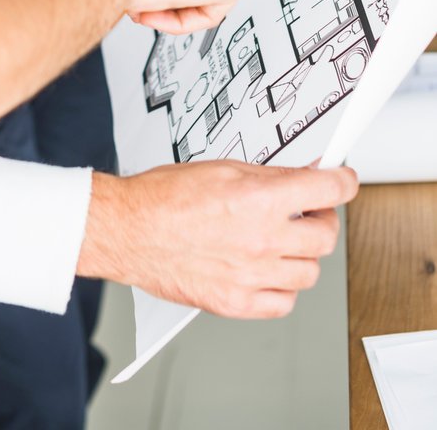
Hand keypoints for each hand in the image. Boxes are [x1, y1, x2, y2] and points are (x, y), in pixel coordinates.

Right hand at [78, 163, 357, 317]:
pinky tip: (267, 270)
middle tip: (308, 210)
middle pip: (325, 235)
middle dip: (321, 218)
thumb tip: (299, 176)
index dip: (343, 182)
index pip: (327, 190)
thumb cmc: (163, 197)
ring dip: (302, 254)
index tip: (344, 181)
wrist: (128, 230)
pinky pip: (284, 302)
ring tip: (282, 241)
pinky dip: (283, 287)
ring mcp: (252, 275)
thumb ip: (267, 176)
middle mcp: (262, 240)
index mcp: (259, 200)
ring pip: (310, 272)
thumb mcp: (222, 168)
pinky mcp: (237, 303)